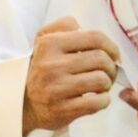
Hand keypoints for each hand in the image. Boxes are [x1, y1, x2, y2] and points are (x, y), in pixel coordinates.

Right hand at [20, 18, 120, 134]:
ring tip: (101, 86)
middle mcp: (51, 65)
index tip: (113, 54)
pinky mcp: (62, 110)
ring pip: (101, 80)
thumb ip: (64, 26)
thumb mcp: (44, 40)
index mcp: (49, 43)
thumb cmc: (43, 69)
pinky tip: (97, 99)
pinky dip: (103, 100)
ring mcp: (56, 89)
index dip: (111, 46)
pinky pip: (97, 102)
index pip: (95, 37)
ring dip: (107, 83)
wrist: (24, 103)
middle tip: (108, 72)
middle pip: (101, 59)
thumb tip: (90, 32)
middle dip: (111, 66)